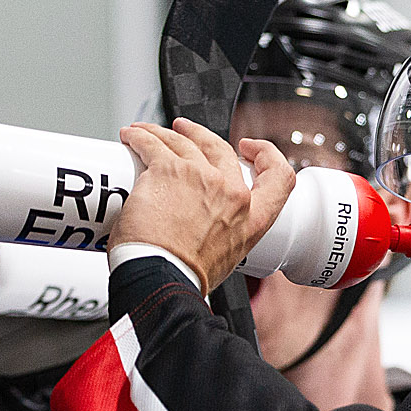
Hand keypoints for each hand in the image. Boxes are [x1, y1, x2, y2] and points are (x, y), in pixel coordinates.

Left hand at [111, 119, 295, 295]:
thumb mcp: (225, 259)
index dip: (266, 154)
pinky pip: (151, 144)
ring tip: (145, 133)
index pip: (278, 177)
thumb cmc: (184, 277)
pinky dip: (140, 137)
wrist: (161, 278)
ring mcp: (200, 176)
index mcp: (252, 217)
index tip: (249, 147)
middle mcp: (230, 192)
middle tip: (184, 131)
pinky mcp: (167, 170)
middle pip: (219, 147)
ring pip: (181, 141)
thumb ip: (224, 236)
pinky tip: (132, 138)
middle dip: (200, 134)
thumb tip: (205, 233)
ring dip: (162, 133)